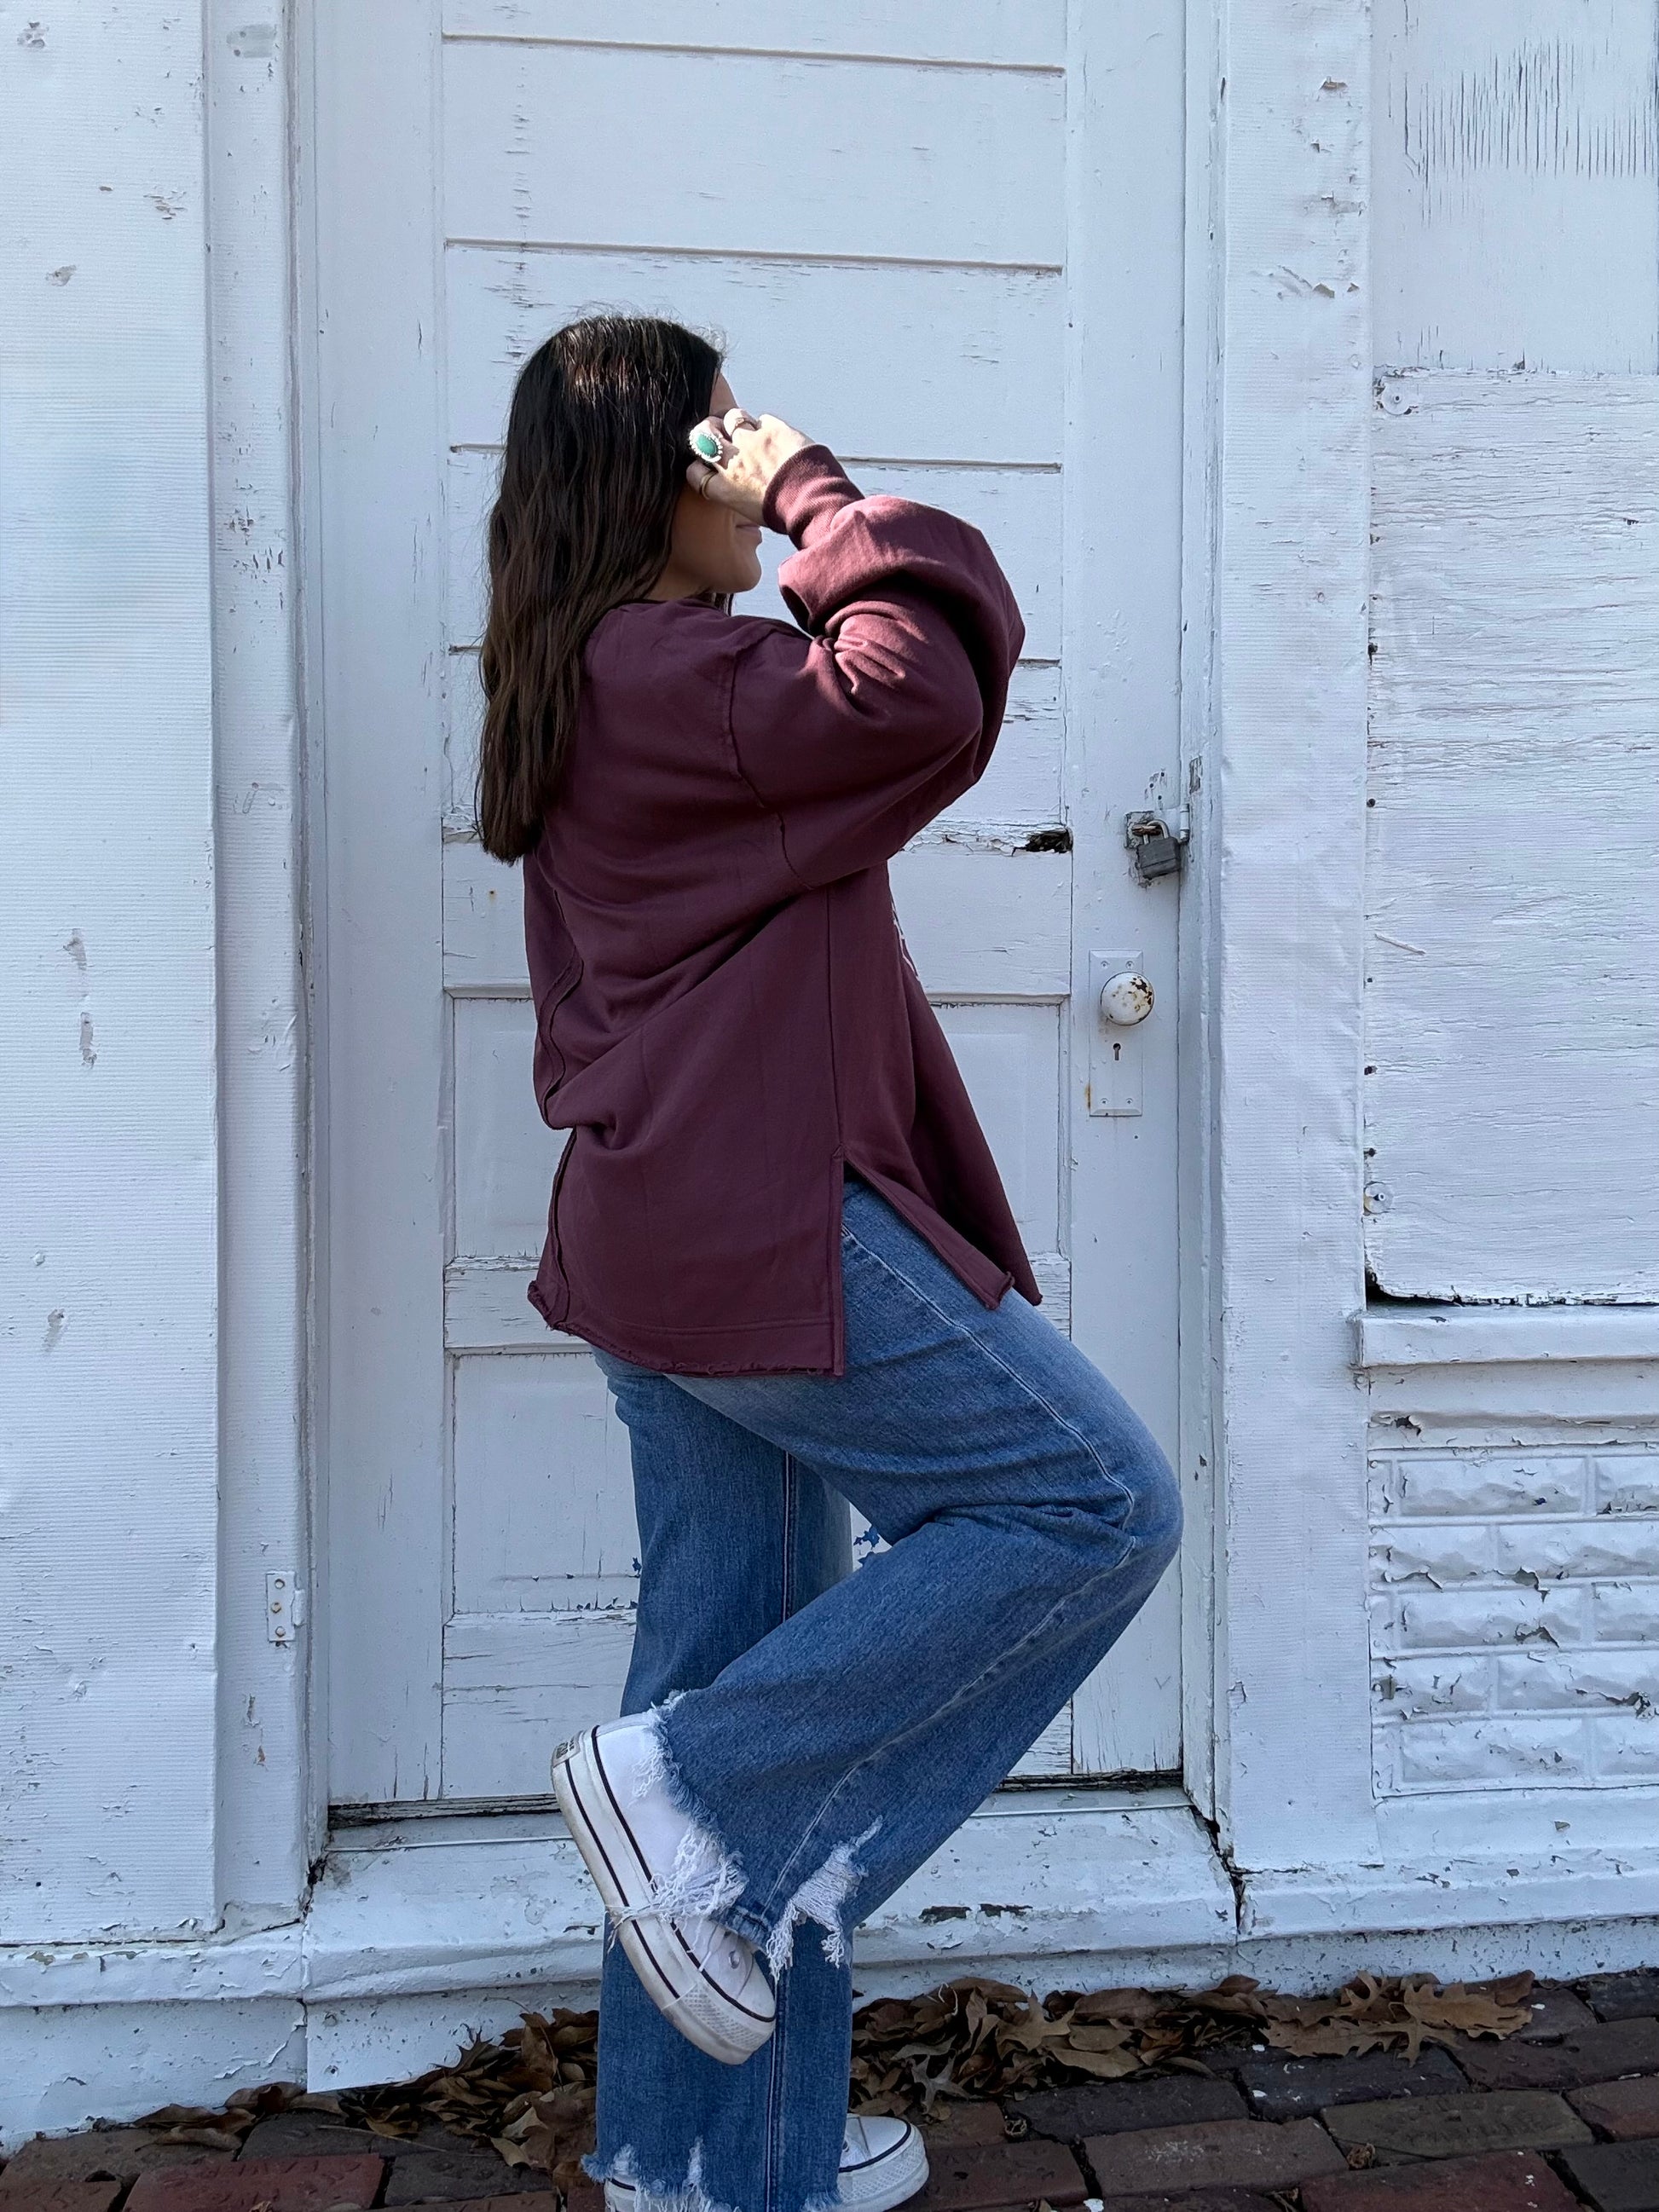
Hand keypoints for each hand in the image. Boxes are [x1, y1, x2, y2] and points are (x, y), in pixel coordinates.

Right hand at [686, 407, 812, 522]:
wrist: (811, 501)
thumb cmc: (785, 513)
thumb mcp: (752, 512)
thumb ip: (738, 494)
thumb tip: (740, 484)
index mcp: (725, 489)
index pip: (695, 472)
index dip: (698, 466)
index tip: (706, 465)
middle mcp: (732, 463)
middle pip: (703, 434)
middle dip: (708, 430)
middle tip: (718, 432)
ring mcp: (751, 442)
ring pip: (731, 417)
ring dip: (736, 421)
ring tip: (747, 429)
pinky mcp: (773, 429)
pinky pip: (761, 418)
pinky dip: (765, 425)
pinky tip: (774, 434)